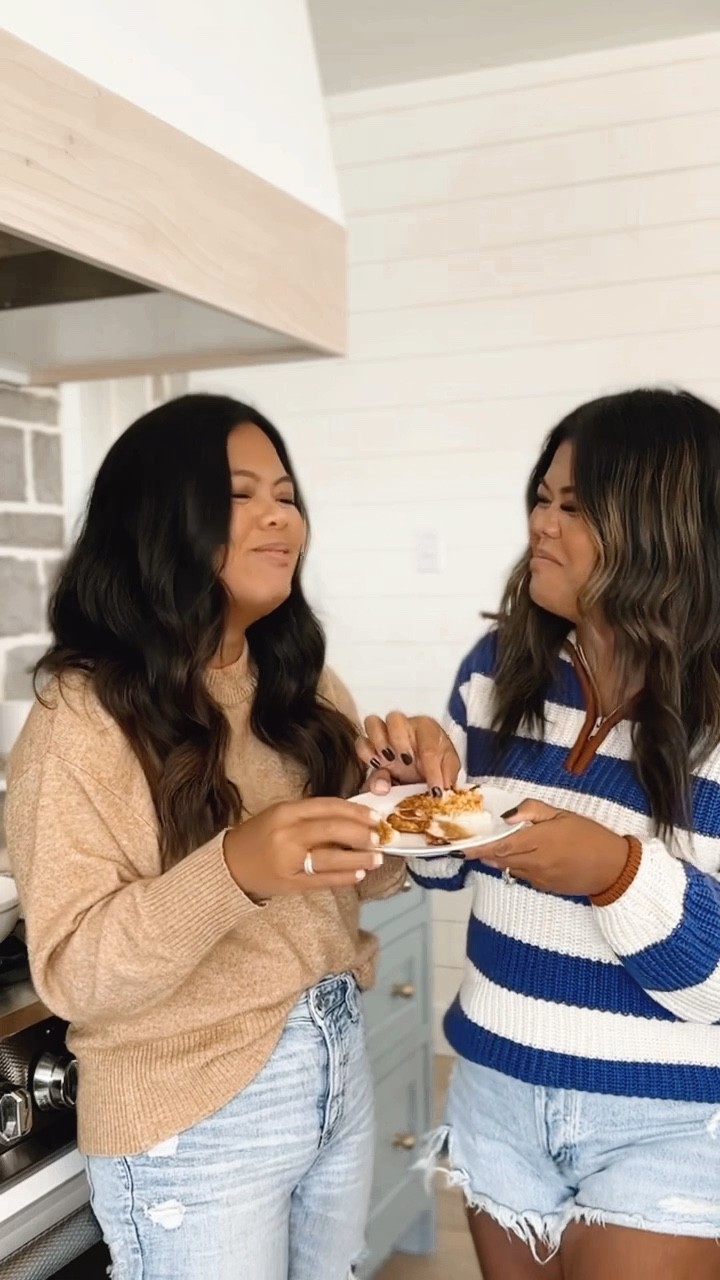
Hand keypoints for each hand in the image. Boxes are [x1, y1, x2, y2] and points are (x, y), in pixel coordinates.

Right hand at [223, 798, 382, 900]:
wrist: (231, 865)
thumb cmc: (260, 836)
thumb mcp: (281, 815)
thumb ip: (311, 815)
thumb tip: (352, 818)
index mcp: (286, 812)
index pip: (327, 807)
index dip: (354, 811)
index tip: (374, 816)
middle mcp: (287, 834)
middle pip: (331, 830)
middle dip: (360, 834)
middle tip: (379, 836)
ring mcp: (289, 860)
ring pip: (331, 858)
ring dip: (358, 858)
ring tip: (377, 858)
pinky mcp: (291, 883)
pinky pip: (323, 880)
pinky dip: (343, 877)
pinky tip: (359, 874)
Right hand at [357, 713, 460, 795]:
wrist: (423, 768)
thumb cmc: (436, 761)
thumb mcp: (448, 768)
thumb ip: (447, 777)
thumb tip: (442, 791)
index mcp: (426, 728)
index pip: (429, 746)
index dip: (432, 770)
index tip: (435, 791)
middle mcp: (404, 726)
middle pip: (394, 718)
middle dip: (399, 740)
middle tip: (407, 762)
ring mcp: (384, 735)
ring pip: (372, 723)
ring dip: (379, 743)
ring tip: (389, 762)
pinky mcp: (371, 747)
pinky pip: (361, 743)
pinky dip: (367, 754)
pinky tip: (378, 766)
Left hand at [474, 799, 629, 897]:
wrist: (612, 868)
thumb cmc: (590, 836)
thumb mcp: (562, 815)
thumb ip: (533, 811)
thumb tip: (508, 814)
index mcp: (539, 841)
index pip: (500, 845)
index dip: (478, 846)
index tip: (461, 844)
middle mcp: (535, 863)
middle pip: (499, 858)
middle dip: (481, 852)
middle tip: (466, 845)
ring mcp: (539, 878)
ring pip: (508, 868)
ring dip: (495, 859)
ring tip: (485, 849)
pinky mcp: (544, 887)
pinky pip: (521, 876)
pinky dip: (513, 866)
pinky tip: (515, 856)